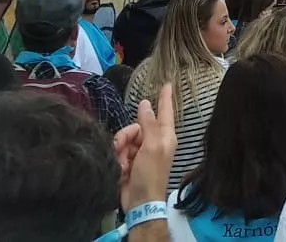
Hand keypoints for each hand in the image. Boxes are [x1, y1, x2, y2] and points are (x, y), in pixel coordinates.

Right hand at [114, 83, 176, 209]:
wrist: (139, 201)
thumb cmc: (150, 174)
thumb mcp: (151, 146)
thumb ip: (148, 124)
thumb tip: (145, 103)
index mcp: (165, 136)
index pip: (165, 112)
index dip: (165, 97)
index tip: (167, 83)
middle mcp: (154, 141)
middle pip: (136, 125)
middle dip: (126, 136)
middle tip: (126, 150)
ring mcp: (141, 151)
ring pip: (124, 137)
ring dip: (120, 150)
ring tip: (124, 164)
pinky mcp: (129, 160)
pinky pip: (119, 149)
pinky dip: (118, 158)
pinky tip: (121, 169)